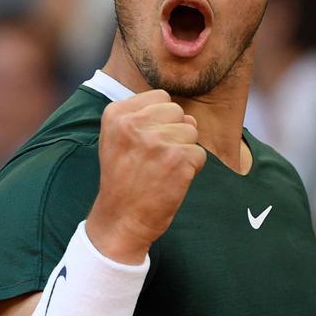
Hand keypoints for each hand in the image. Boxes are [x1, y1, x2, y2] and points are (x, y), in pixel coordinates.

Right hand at [86, 90, 206, 263]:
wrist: (120, 219)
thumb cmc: (123, 179)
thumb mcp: (117, 138)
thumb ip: (144, 117)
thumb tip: (188, 115)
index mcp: (116, 114)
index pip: (160, 97)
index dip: (162, 119)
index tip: (147, 142)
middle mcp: (134, 123)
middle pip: (178, 111)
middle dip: (175, 132)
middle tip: (157, 157)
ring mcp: (156, 140)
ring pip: (191, 131)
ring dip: (184, 150)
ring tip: (163, 169)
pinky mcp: (177, 159)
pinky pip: (199, 153)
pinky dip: (192, 168)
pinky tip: (172, 180)